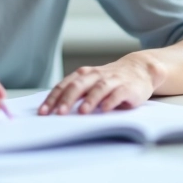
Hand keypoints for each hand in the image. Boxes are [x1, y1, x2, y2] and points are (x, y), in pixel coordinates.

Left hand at [38, 54, 164, 115]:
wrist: (139, 70)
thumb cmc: (109, 81)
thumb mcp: (90, 83)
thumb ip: (75, 93)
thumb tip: (53, 110)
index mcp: (83, 75)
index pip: (64, 86)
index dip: (52, 99)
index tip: (43, 112)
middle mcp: (96, 76)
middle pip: (78, 86)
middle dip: (67, 100)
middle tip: (59, 113)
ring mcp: (112, 81)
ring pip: (98, 88)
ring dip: (90, 100)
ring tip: (82, 112)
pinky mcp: (128, 88)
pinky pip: (118, 93)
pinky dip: (111, 101)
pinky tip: (105, 109)